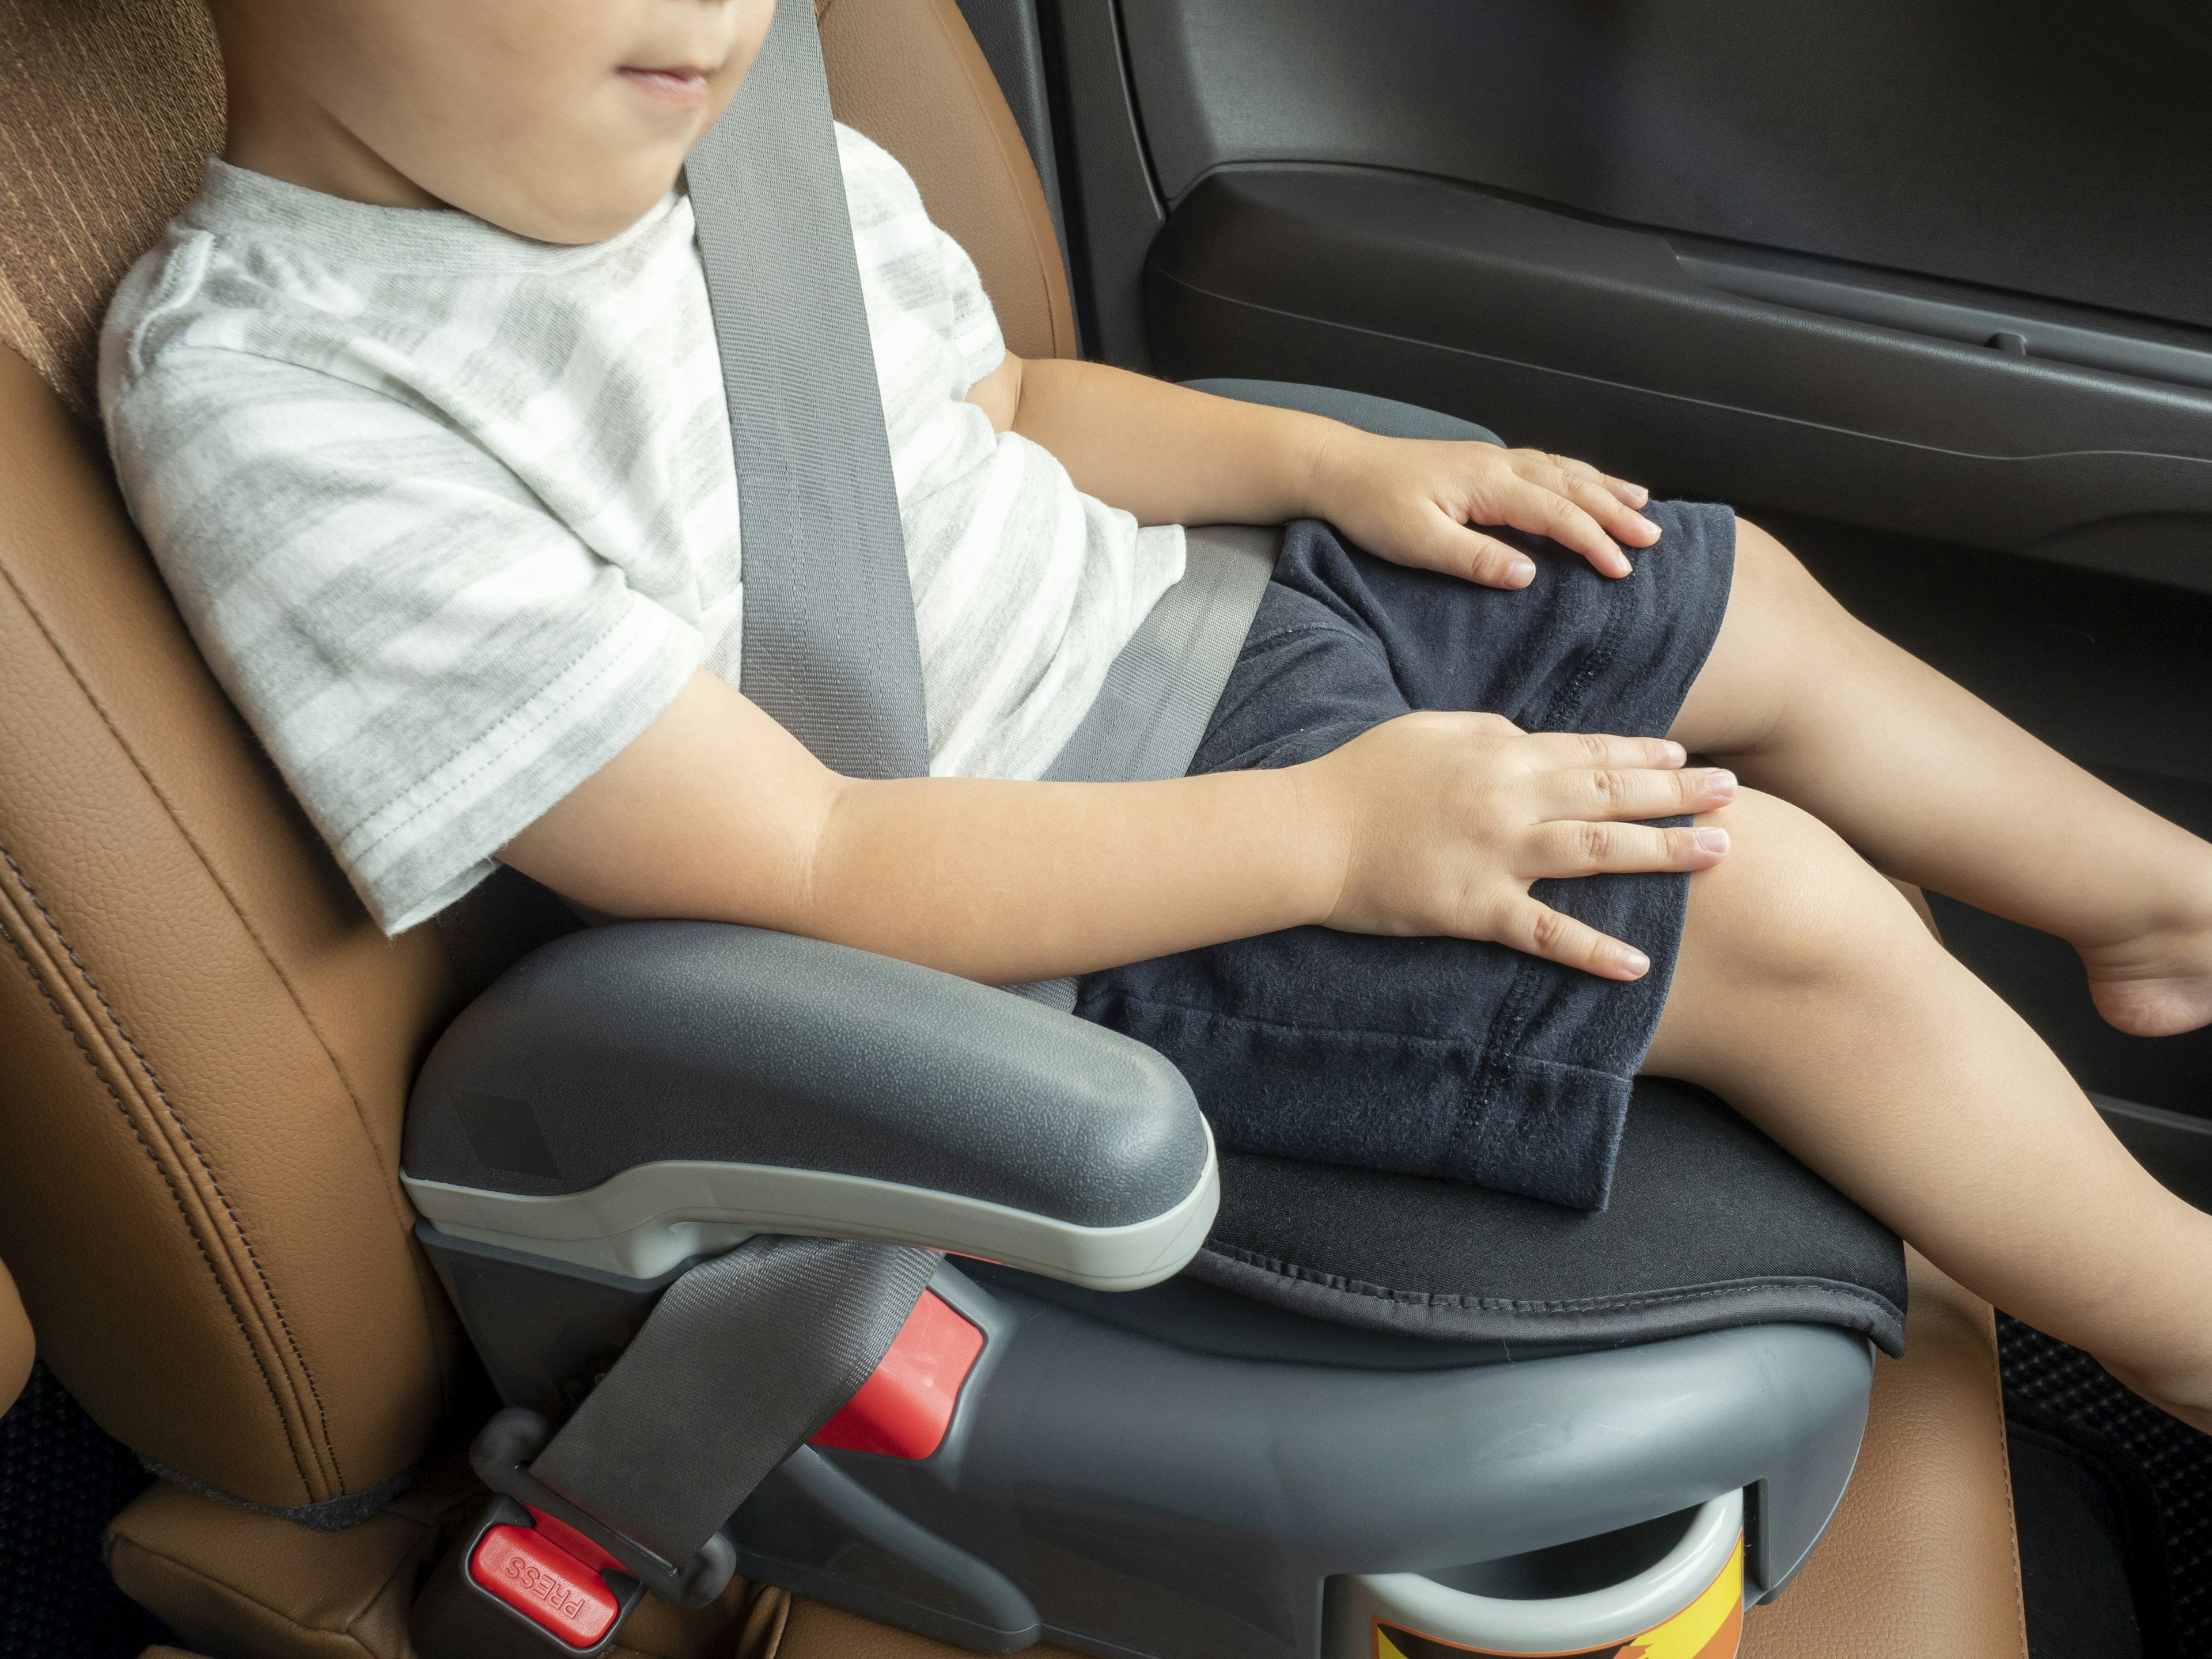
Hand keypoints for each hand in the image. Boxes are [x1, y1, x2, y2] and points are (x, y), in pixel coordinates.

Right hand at [1295, 713, 1734, 977]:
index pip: (1588, 750)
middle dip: (1677, 792)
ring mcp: (1497, 855)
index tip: (1686, 755)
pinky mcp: (1475, 909)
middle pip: (1611, 792)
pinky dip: (1592, 949)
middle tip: (1731, 795)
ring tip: (1718, 852)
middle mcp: (1510, 800)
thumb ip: (1485, 728)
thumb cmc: (1360, 776)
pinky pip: (1545, 931)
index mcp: (1499, 753)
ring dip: (1662, 851)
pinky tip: (1638, 962)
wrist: (1308, 832)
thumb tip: (1527, 734)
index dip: (1643, 752)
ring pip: (1597, 850)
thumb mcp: (1427, 730)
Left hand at [1306, 426, 1659, 587]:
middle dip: (1616, 513)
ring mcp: (1492, 460)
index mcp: (1487, 485)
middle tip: (1653, 540)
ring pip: (1563, 471)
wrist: (1339, 468)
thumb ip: (1475, 559)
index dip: (1593, 541)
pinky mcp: (1481, 464)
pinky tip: (1587, 482)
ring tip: (1642, 505)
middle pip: (1571, 487)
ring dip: (1604, 488)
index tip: (1622, 568)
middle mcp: (1498, 465)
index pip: (1556, 514)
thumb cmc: (1372, 507)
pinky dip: (1576, 474)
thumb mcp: (1418, 542)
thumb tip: (1528, 574)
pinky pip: (1544, 464)